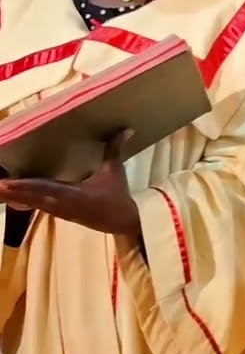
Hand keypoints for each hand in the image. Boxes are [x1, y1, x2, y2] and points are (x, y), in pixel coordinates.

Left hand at [0, 132, 140, 235]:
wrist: (121, 224)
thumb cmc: (116, 198)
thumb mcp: (115, 172)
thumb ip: (113, 150)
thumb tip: (124, 129)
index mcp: (71, 195)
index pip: (42, 189)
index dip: (23, 186)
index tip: (3, 183)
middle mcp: (57, 203)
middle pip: (26, 197)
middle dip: (8, 191)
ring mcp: (54, 209)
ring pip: (26, 202)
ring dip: (10, 195)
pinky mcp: (54, 211)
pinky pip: (33, 204)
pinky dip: (20, 197)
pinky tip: (9, 193)